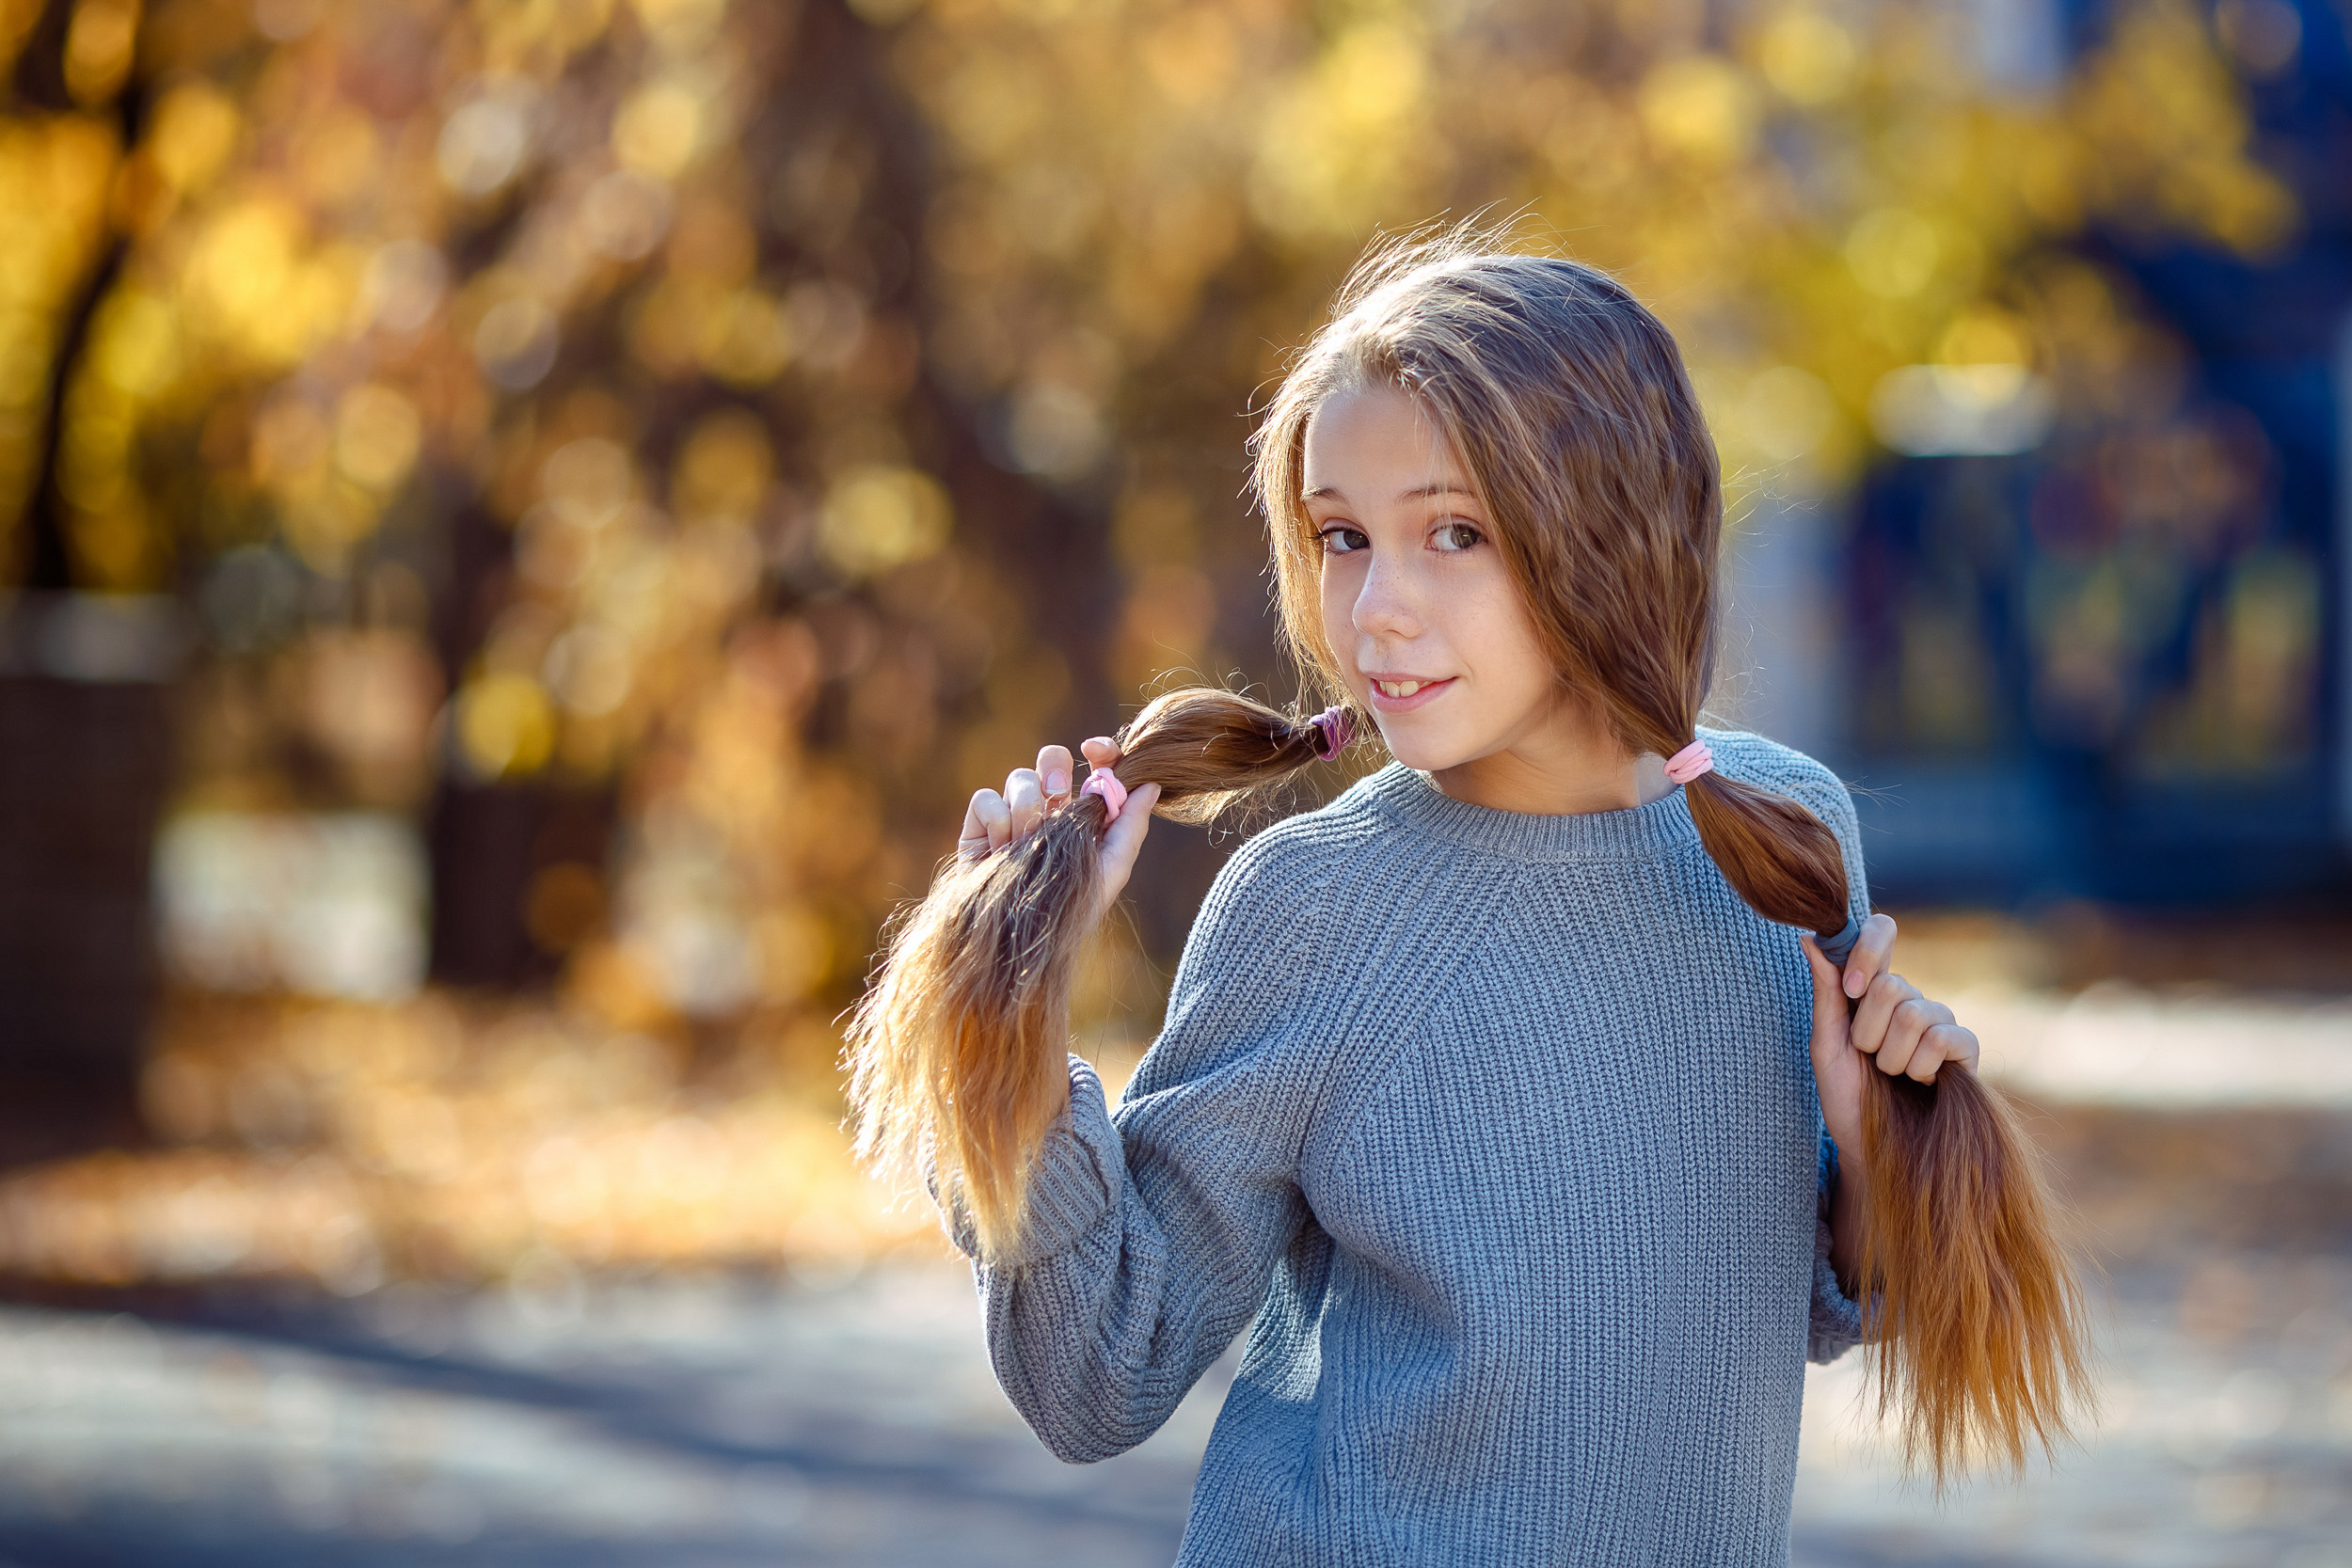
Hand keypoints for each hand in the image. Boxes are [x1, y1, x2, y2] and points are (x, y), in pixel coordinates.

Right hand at [956, 737, 1158, 916]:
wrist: (1017, 939)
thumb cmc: (1070, 909)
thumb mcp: (1111, 868)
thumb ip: (1131, 824)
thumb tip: (1152, 783)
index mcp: (1082, 817)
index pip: (1093, 769)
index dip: (1098, 752)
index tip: (1093, 750)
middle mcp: (1048, 812)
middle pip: (1051, 760)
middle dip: (1054, 768)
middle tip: (1058, 795)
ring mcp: (1012, 818)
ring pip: (1019, 778)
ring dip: (1027, 806)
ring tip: (1026, 843)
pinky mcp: (979, 828)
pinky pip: (986, 799)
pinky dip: (997, 820)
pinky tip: (1003, 848)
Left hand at [1800, 914, 1979, 1160]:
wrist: (1870, 1148)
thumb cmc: (1845, 1096)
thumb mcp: (1826, 1045)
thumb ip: (1826, 993)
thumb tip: (1811, 938)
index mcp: (1873, 988)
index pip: (1882, 931)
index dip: (1867, 950)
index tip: (1850, 988)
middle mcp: (1910, 998)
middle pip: (1891, 984)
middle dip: (1868, 1031)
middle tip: (1867, 1056)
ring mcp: (1941, 1021)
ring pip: (1915, 1013)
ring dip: (1891, 1055)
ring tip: (1890, 1074)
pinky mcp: (1965, 1049)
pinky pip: (1945, 1038)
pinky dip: (1921, 1066)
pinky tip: (1920, 1081)